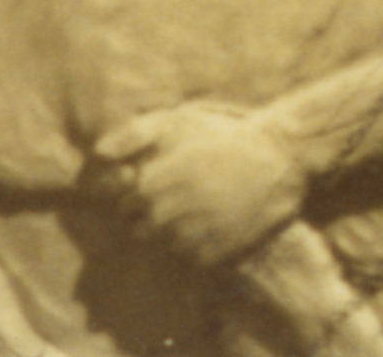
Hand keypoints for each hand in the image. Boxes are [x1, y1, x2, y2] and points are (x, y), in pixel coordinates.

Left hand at [90, 104, 308, 265]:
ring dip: (178, 233)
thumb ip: (133, 135)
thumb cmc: (226, 137)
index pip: (124, 205)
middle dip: (157, 215)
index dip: (142, 194)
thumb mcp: (178, 121)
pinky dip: (202, 247)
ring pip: (165, 247)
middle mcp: (163, 216)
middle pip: (140, 230)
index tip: (169, 182)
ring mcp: (188, 240)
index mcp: (149, 185)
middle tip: (189, 196)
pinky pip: (192, 262)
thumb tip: (98, 154)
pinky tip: (221, 224)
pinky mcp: (212, 258)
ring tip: (206, 209)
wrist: (284, 155)